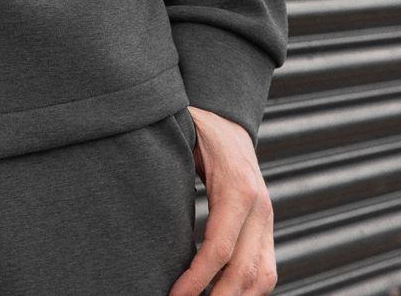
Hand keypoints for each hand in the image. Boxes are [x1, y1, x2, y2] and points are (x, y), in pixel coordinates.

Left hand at [169, 106, 277, 295]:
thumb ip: (165, 162)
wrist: (228, 122)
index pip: (219, 247)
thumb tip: (132, 178)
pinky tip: (222, 295)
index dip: (196, 277)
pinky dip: (247, 291)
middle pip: (245, 270)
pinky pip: (265, 269)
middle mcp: (260, 208)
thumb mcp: (181, 139)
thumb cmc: (198, 130)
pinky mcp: (267, 229)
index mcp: (238, 189)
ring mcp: (267, 220)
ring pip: (262, 276)